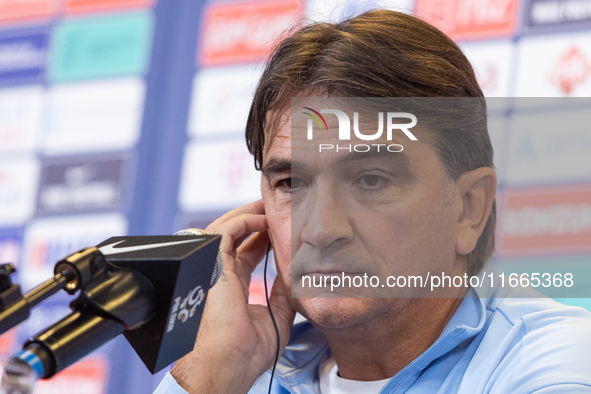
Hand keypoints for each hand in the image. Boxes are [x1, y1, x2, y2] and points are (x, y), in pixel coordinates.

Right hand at [171, 200, 295, 393]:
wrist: (225, 367)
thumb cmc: (244, 353)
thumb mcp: (276, 318)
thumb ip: (283, 295)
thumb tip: (295, 277)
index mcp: (232, 288)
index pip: (246, 254)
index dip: (262, 239)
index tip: (279, 230)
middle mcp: (222, 275)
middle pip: (235, 237)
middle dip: (254, 220)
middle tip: (273, 210)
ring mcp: (215, 269)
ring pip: (226, 229)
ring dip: (247, 215)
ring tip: (267, 207)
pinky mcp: (213, 266)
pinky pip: (224, 232)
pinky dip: (242, 220)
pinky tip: (262, 219)